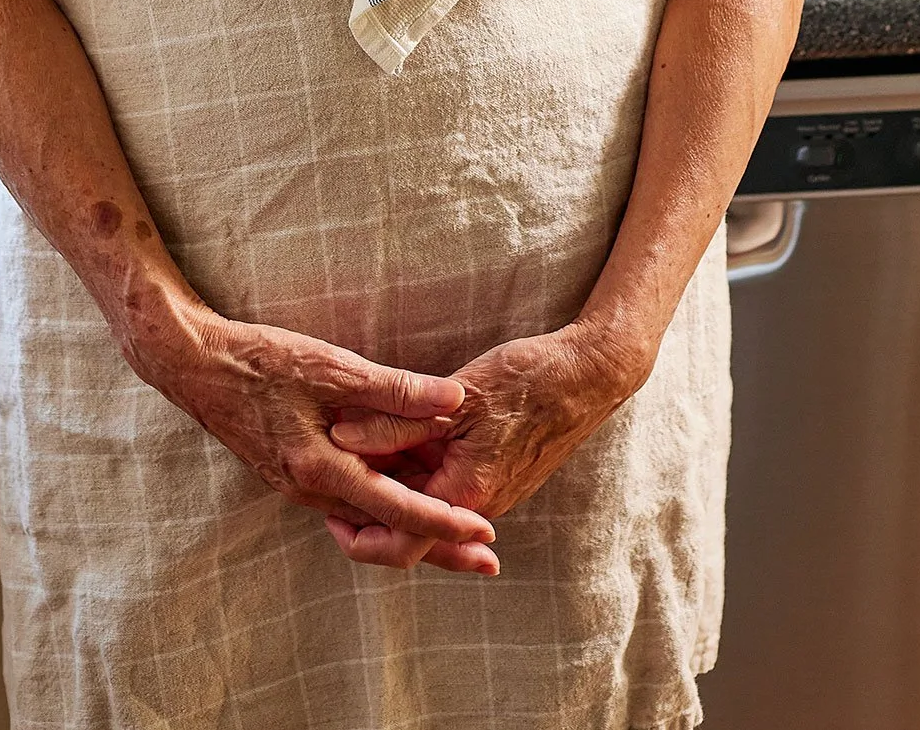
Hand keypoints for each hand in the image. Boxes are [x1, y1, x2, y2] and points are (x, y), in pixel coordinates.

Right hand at [128, 296, 498, 575]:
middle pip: (387, 531)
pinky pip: (350, 498)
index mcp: (321, 470)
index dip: (445, 522)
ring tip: (462, 526)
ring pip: (369, 518)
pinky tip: (410, 486)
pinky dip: (385, 501)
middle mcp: (312, 490)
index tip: (486, 531)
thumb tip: (453, 400)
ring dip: (415, 523)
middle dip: (440, 543)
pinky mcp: (296, 471)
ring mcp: (301, 485)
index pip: (396, 509)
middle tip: (489, 557)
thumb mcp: (333, 368)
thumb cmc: (262, 361)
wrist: (196, 366)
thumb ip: (394, 389)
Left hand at [327, 322, 646, 562]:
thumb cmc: (528, 380)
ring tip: (359, 459)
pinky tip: (402, 447)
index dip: (358, 537)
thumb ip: (396, 422)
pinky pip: (450, 491)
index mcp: (465, 493)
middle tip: (331, 489)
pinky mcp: (501, 478)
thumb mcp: (456, 397)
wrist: (591, 375)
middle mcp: (480, 506)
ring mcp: (494, 494)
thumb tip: (341, 438)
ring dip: (396, 491)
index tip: (328, 513)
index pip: (400, 544)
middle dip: (371, 512)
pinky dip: (421, 478)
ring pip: (431, 509)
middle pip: (413, 532)